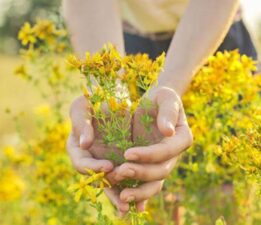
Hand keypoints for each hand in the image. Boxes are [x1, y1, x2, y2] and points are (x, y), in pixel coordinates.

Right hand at [67, 96, 128, 212]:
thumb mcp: (82, 106)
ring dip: (118, 195)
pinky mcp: (119, 161)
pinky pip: (124, 177)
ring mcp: (104, 161)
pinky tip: (139, 201)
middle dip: (107, 187)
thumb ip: (80, 123)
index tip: (108, 166)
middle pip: (95, 178)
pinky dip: (130, 188)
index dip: (92, 167)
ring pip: (110, 182)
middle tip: (120, 196)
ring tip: (128, 206)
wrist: (111, 98)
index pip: (81, 163)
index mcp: (77, 147)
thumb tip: (84, 143)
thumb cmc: (93, 99)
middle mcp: (90, 158)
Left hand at [107, 87, 192, 210]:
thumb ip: (168, 113)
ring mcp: (162, 162)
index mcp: (181, 139)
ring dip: (139, 191)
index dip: (149, 155)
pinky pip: (143, 182)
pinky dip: (136, 193)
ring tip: (122, 196)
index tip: (128, 153)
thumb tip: (168, 131)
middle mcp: (173, 155)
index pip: (167, 151)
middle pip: (161, 171)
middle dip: (141, 173)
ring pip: (154, 183)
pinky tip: (122, 199)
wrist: (153, 104)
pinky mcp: (149, 165)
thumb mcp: (166, 99)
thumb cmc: (161, 98)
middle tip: (120, 172)